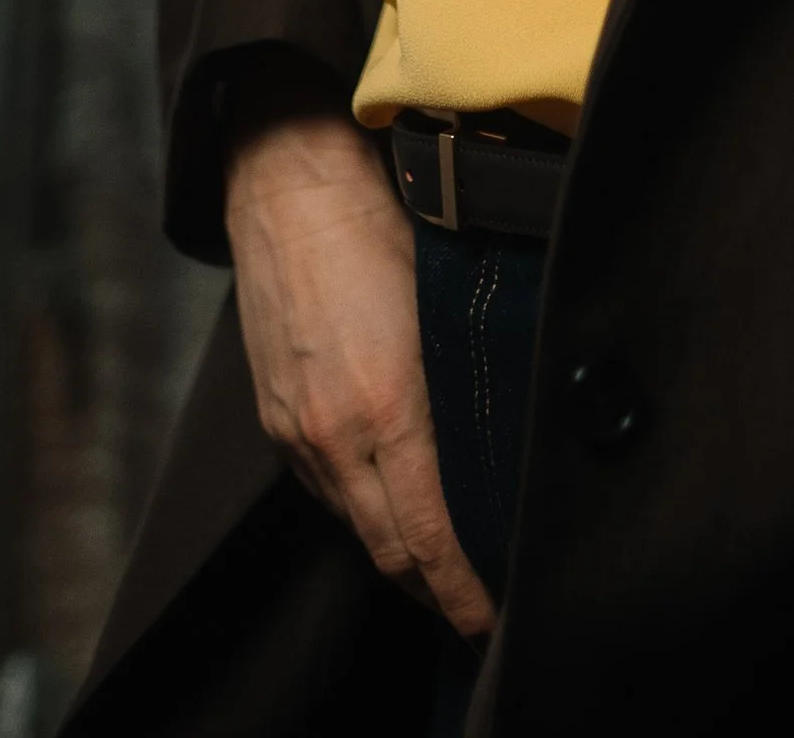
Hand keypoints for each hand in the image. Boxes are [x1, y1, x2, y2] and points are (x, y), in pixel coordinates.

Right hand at [224, 103, 494, 638]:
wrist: (287, 176)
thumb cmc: (381, 218)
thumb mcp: (447, 297)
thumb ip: (475, 370)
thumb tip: (518, 419)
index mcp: (388, 404)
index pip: (429, 534)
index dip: (461, 590)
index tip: (490, 617)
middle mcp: (335, 432)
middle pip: (388, 549)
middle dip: (433, 591)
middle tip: (476, 608)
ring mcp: (297, 429)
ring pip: (354, 522)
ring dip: (397, 552)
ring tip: (442, 566)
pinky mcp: (274, 415)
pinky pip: (323, 487)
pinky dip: (361, 507)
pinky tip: (391, 499)